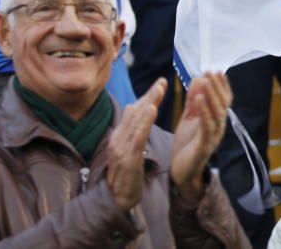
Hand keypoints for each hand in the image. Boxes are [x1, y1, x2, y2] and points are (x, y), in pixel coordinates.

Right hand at [106, 79, 165, 211]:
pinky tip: (151, 111)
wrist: (117, 198)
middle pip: (136, 113)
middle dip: (150, 96)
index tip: (161, 82)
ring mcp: (121, 148)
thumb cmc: (126, 172)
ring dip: (148, 104)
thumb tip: (131, 106)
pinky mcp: (128, 158)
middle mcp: (118, 138)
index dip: (148, 96)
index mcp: (120, 134)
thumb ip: (131, 128)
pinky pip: (137, 137)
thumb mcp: (128, 147)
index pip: (135, 111)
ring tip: (159, 91)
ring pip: (136, 122)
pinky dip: (144, 123)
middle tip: (162, 81)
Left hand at [171, 72, 232, 202]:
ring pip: (217, 113)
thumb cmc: (187, 144)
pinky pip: (207, 127)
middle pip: (223, 103)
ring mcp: (213, 137)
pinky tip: (199, 100)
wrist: (181, 173)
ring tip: (206, 81)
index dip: (221, 84)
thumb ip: (194, 101)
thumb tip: (198, 79)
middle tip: (211, 71)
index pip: (223, 98)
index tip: (215, 69)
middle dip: (217, 86)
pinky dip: (204, 112)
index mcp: (215, 119)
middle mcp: (218, 127)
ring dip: (212, 96)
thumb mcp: (189, 118)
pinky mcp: (204, 146)